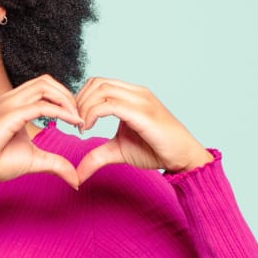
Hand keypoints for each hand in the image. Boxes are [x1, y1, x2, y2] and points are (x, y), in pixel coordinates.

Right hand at [0, 75, 84, 189]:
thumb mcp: (34, 160)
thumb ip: (55, 163)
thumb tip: (75, 179)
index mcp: (15, 104)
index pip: (45, 87)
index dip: (65, 99)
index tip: (78, 119)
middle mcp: (11, 99)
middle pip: (47, 81)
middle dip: (69, 95)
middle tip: (81, 117)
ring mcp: (8, 104)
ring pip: (45, 87)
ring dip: (67, 100)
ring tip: (77, 119)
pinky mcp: (8, 116)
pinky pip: (41, 107)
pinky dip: (61, 112)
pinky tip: (71, 123)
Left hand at [74, 77, 213, 180]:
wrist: (182, 157)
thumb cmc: (155, 150)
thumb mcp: (118, 151)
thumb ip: (97, 156)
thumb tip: (77, 175)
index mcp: (131, 95)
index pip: (98, 83)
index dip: (81, 98)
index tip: (75, 120)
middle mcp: (136, 93)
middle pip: (96, 83)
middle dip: (79, 101)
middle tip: (74, 123)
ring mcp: (140, 100)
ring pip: (101, 90)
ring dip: (84, 107)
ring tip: (82, 127)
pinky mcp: (142, 114)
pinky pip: (110, 105)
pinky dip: (92, 114)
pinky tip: (88, 128)